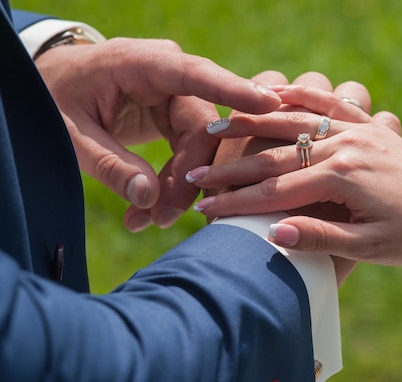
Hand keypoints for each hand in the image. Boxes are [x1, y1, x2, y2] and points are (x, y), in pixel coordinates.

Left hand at [35, 37, 281, 231]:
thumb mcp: (70, 133)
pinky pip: (189, 153)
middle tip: (162, 219)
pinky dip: (172, 183)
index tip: (270, 103)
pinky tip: (149, 210)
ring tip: (148, 220)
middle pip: (202, 129)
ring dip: (179, 187)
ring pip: (200, 147)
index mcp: (141, 63)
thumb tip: (148, 198)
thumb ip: (109, 163)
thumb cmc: (56, 100)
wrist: (52, 89)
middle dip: (188, 177)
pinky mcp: (175, 116)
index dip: (233, 90)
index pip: (196, 75)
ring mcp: (175, 96)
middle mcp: (169, 76)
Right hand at [193, 72, 376, 283]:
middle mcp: (347, 146)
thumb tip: (274, 232)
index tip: (202, 209)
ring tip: (216, 125)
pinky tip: (275, 92)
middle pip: (275, 154)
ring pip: (294, 122)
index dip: (236, 203)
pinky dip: (300, 97)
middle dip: (231, 167)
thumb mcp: (373, 249)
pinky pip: (328, 104)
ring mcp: (359, 131)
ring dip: (253, 124)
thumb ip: (322, 237)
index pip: (276, 191)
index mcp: (344, 178)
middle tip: (194, 174)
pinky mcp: (369, 127)